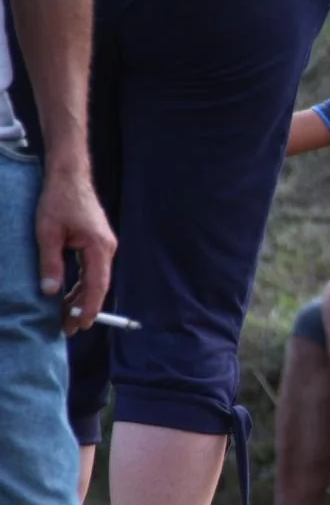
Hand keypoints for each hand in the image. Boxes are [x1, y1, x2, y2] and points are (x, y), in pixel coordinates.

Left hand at [35, 156, 113, 334]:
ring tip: (65, 316)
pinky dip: (81, 285)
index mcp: (98, 247)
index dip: (89, 308)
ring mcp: (104, 246)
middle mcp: (107, 249)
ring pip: (95, 280)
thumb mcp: (47, 233)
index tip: (80, 326)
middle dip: (83, 308)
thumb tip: (50, 292)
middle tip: (67, 329)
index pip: (96, 286)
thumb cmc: (58, 200)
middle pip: (98, 286)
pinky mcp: (97, 243)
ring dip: (81, 298)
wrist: (69, 176)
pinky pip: (92, 270)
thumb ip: (50, 264)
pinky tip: (68, 294)